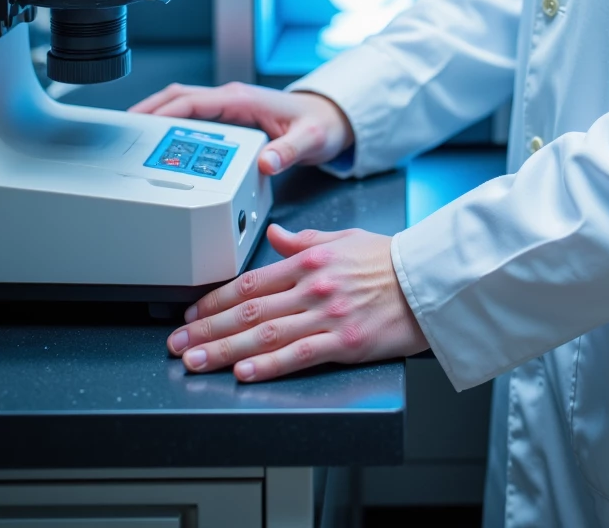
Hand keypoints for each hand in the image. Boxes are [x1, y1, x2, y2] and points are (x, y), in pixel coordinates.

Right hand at [129, 81, 352, 175]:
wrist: (331, 122)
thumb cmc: (320, 125)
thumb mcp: (309, 140)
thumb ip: (288, 152)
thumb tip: (266, 161)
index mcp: (242, 98)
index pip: (192, 101)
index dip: (162, 111)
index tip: (137, 124)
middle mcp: (232, 99)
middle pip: (178, 98)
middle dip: (148, 110)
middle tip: (121, 132)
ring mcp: (229, 108)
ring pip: (182, 106)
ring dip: (157, 117)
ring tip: (131, 139)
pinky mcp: (230, 119)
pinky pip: (193, 119)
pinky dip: (172, 127)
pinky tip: (161, 146)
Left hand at [167, 225, 428, 380]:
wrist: (430, 282)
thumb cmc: (390, 262)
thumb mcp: (344, 239)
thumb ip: (304, 240)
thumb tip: (272, 237)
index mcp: (310, 260)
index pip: (251, 282)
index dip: (215, 300)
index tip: (191, 314)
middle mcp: (313, 286)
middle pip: (249, 311)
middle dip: (208, 328)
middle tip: (178, 343)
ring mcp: (328, 315)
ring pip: (265, 335)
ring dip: (224, 350)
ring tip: (195, 361)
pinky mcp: (346, 343)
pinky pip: (298, 356)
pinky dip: (267, 366)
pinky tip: (243, 372)